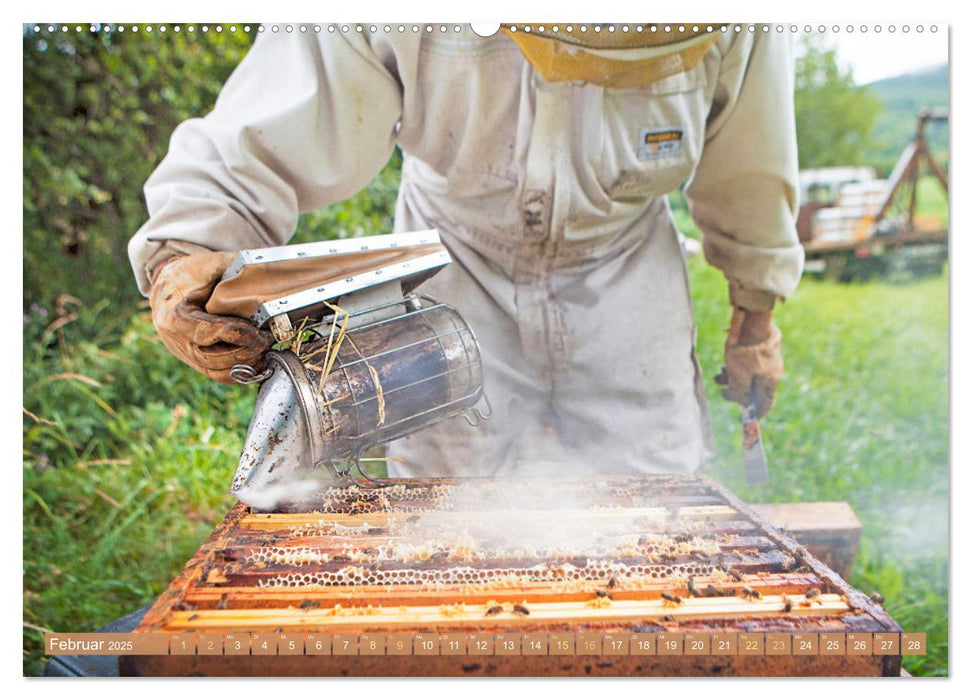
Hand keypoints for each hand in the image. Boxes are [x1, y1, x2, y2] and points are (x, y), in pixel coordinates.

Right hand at [149, 251, 274, 383]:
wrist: (171, 281)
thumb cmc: (193, 271)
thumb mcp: (211, 264)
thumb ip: (235, 271)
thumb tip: (266, 279)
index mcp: (174, 316)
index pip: (206, 333)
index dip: (237, 334)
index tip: (259, 331)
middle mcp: (175, 341)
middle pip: (212, 359)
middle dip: (246, 352)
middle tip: (268, 340)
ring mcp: (184, 354)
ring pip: (216, 372)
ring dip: (246, 364)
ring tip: (266, 348)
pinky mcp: (194, 360)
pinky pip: (218, 374)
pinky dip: (240, 371)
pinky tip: (259, 359)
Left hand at [715, 307, 783, 417]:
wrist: (751, 319)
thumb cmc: (745, 351)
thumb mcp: (738, 377)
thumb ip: (738, 394)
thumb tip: (736, 400)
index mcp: (770, 382)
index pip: (765, 405)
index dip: (754, 413)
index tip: (743, 418)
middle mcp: (772, 372)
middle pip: (754, 389)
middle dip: (737, 392)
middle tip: (723, 391)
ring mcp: (768, 359)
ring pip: (749, 375)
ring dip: (733, 378)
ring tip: (718, 376)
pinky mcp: (760, 348)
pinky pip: (749, 364)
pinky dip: (737, 366)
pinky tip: (724, 363)